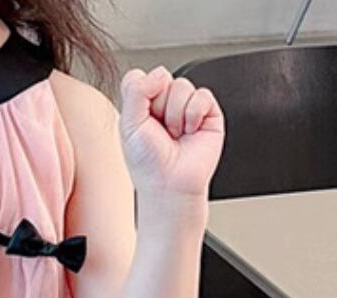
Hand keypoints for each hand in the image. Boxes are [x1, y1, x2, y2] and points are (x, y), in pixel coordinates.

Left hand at [118, 66, 224, 203]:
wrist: (170, 184)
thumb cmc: (148, 164)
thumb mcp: (129, 125)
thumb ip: (135, 91)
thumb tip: (158, 73)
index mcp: (141, 107)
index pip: (140, 77)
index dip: (141, 91)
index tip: (141, 116)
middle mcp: (163, 105)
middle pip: (162, 78)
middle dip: (160, 106)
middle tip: (159, 130)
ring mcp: (185, 107)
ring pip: (182, 85)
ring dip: (176, 114)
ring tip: (175, 134)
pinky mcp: (207, 112)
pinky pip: (203, 95)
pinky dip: (194, 114)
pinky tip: (190, 131)